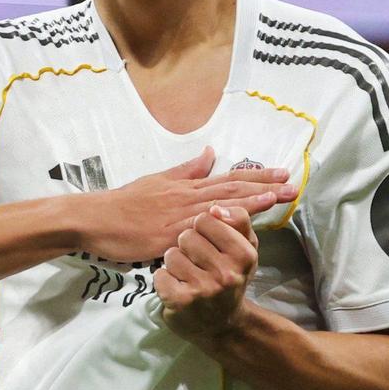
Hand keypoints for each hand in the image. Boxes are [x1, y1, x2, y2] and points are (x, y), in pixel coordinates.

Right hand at [79, 147, 297, 262]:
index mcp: (186, 186)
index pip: (228, 178)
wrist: (96, 219)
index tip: (281, 173)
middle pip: (231, 190)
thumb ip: (186, 170)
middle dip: (264, 187)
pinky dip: (220, 225)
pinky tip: (239, 226)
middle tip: (292, 185)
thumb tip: (209, 153)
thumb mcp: (157, 180)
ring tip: (277, 198)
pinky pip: (199, 230)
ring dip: (251, 202)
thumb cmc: (125, 202)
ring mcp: (179, 217)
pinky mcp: (169, 236)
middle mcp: (187, 198)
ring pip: (220, 206)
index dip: (257, 176)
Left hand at [154, 203, 261, 353]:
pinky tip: (177, 289)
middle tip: (198, 262)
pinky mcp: (181, 302)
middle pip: (187, 235)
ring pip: (171, 254)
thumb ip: (237, 220)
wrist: (223, 325)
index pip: (207, 218)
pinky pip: (160, 274)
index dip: (203, 228)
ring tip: (188, 276)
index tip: (210, 242)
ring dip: (175, 264)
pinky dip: (164, 281)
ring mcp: (203, 289)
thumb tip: (215, 208)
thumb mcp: (244, 247)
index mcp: (244, 255)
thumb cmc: (230, 276)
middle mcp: (226, 273)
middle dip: (188, 246)